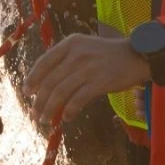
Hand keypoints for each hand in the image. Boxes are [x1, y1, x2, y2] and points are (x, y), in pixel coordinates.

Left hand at [23, 34, 147, 123]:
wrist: (137, 56)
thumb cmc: (108, 54)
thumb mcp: (84, 47)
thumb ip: (66, 60)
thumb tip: (45, 83)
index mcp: (70, 44)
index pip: (44, 62)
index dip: (32, 79)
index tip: (27, 92)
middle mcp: (76, 55)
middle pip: (50, 81)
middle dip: (39, 101)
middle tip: (34, 113)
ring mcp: (88, 69)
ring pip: (60, 92)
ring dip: (49, 109)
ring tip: (45, 119)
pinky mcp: (100, 82)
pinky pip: (78, 100)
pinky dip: (69, 111)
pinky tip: (66, 118)